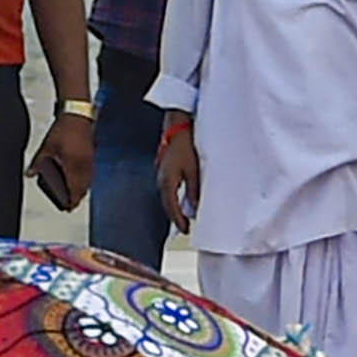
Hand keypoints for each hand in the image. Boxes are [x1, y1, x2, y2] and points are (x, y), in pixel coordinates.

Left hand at [30, 101, 93, 214]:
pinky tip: (81, 180)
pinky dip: (86, 180)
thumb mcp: (47, 147)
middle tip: (70, 204)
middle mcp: (84, 165)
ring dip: (82, 190)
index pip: (74, 189)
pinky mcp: (93, 155)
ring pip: (89, 181)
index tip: (67, 207)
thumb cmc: (64, 128)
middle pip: (83, 188)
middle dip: (77, 197)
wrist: (78, 114)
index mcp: (73, 165)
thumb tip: (30, 173)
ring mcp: (90, 160)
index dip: (71, 201)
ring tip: (75, 195)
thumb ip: (38, 162)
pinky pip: (91, 173)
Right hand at [156, 114, 201, 234]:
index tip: (186, 230)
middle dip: (176, 216)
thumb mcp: (194, 169)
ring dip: (174, 206)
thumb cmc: (185, 145)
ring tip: (184, 215)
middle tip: (185, 227)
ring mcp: (161, 173)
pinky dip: (174, 196)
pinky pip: (168, 188)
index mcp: (167, 182)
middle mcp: (161, 179)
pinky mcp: (164, 168)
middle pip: (167, 204)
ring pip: (167, 196)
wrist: (178, 126)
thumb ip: (194, 189)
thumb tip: (195, 207)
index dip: (179, 220)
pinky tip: (182, 198)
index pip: (172, 207)